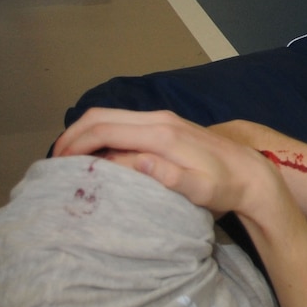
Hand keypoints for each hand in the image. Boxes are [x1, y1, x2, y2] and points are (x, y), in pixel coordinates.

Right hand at [53, 107, 282, 219]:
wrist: (251, 173)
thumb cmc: (225, 187)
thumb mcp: (201, 190)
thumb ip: (170, 177)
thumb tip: (136, 162)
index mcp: (162, 134)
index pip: (106, 129)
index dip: (76, 144)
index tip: (58, 164)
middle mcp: (159, 120)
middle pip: (102, 116)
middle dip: (73, 135)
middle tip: (55, 162)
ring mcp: (162, 120)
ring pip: (110, 117)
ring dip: (85, 133)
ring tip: (69, 159)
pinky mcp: (165, 126)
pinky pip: (123, 123)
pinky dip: (101, 134)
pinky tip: (95, 155)